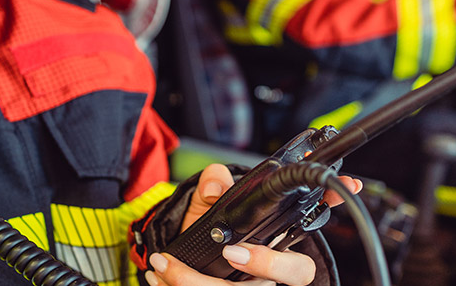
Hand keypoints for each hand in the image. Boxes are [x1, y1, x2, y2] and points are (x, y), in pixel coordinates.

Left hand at [145, 163, 362, 285]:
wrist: (188, 243)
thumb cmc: (213, 223)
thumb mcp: (213, 195)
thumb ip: (216, 180)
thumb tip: (213, 191)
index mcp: (277, 253)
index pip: (299, 269)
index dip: (271, 265)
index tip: (233, 251)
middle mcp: (265, 282)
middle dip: (216, 283)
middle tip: (191, 264)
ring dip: (187, 285)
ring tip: (161, 265)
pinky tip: (157, 278)